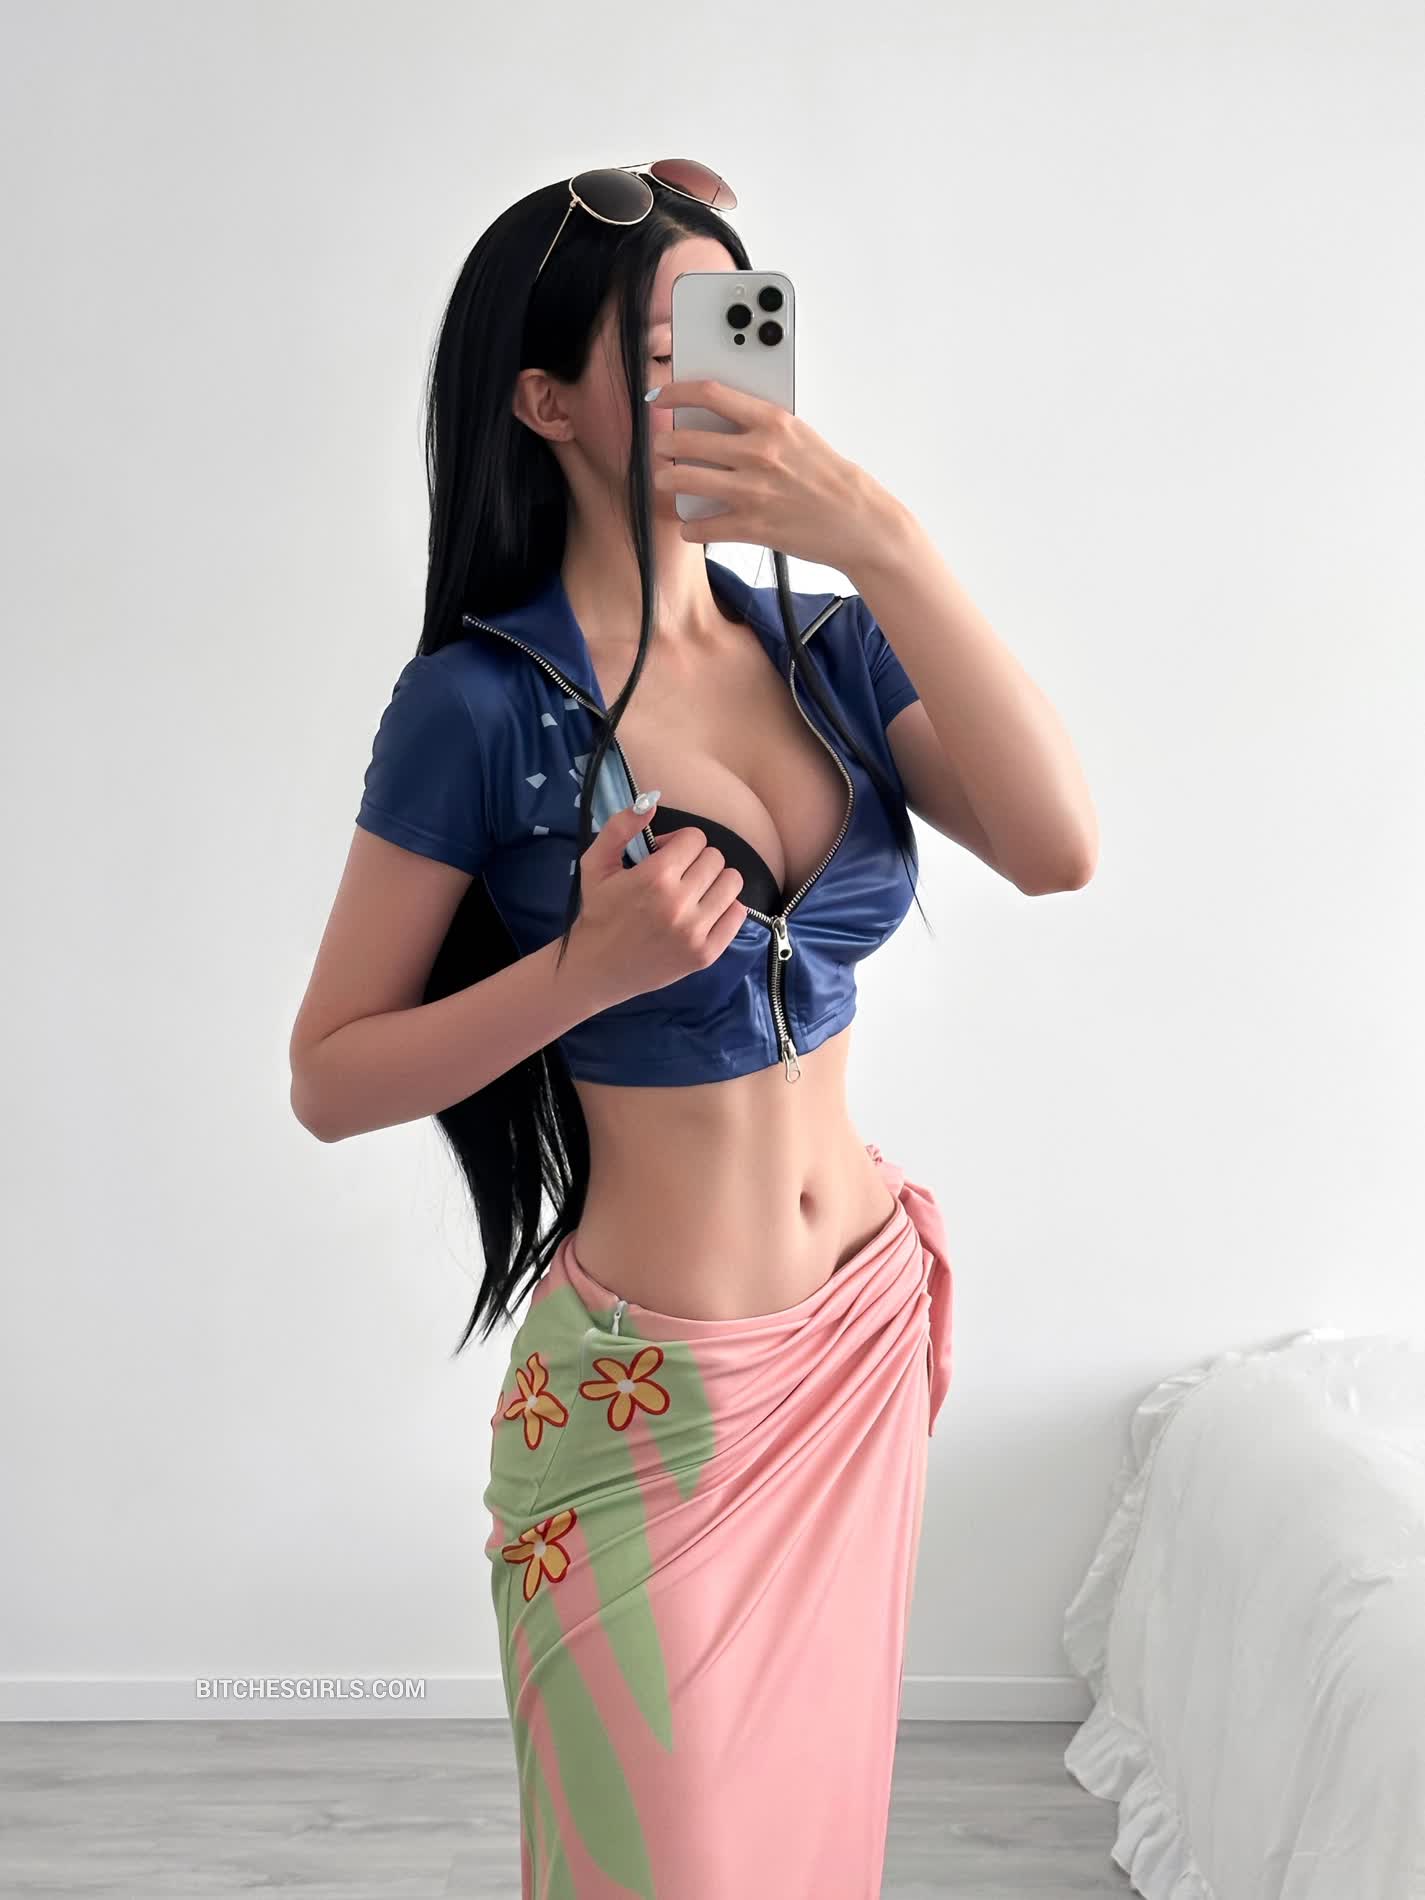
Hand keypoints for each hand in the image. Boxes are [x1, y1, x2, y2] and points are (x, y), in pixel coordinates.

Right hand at [567, 794, 747, 1008]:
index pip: (696, 838)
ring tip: (693, 892)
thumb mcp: (595, 864)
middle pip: (716, 858)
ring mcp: (695, 931)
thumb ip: (620, 827)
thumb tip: (650, 802)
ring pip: (732, 882)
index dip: (679, 843)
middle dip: (696, 861)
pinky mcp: (706, 953)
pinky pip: (738, 914)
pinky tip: (703, 912)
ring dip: (715, 882)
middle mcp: (679, 903)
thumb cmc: (598, 912)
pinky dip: (725, 908)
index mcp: (655, 877)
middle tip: (677, 877)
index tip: (663, 858)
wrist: (597, 967)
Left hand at [647, 379, 885, 565]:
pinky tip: (691, 525)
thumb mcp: (799, 436)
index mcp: (772, 422)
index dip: (676, 392)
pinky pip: (702, 527)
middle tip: (661, 448)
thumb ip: (762, 427)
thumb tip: (723, 422)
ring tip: (666, 481)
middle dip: (663, 444)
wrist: (857, 520)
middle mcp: (759, 453)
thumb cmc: (830, 478)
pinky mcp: (752, 526)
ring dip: (667, 481)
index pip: (710, 394)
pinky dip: (690, 528)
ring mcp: (753, 491)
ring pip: (684, 480)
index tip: (661, 396)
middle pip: (687, 440)